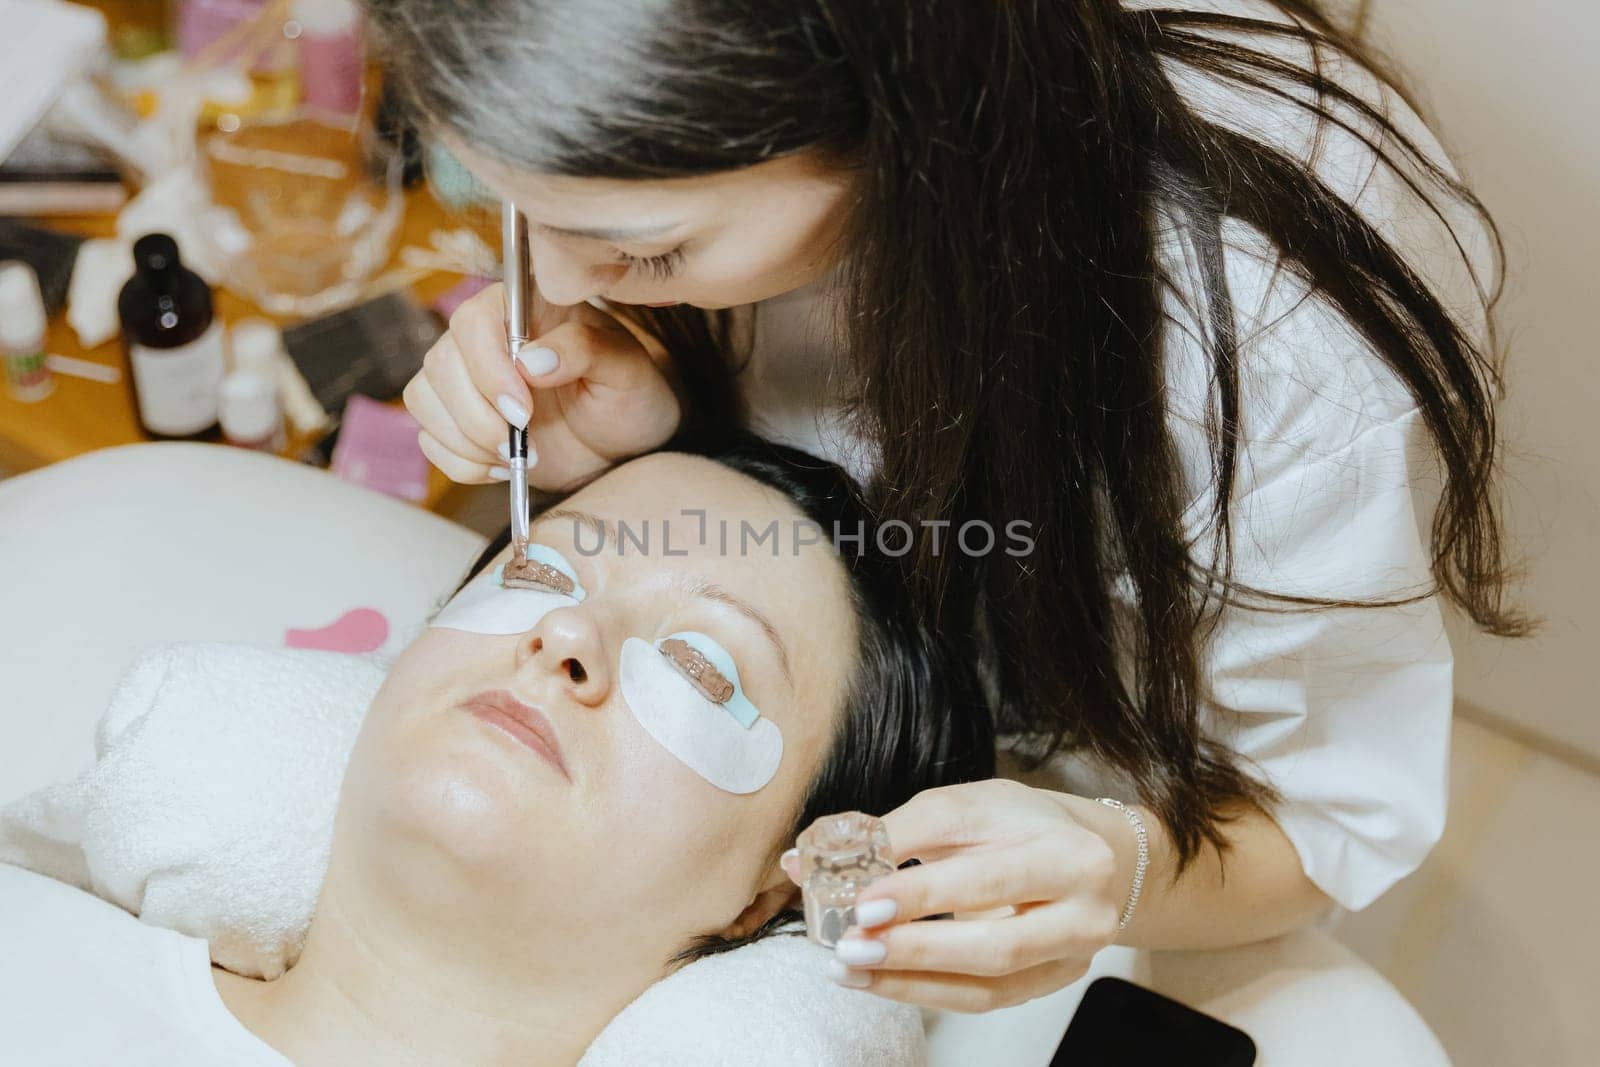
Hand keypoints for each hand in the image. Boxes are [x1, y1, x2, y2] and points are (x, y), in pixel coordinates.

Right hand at [402, 283, 681, 489]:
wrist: (626, 442)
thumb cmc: (630, 394)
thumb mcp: (626, 368)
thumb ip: (585, 349)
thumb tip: (532, 361)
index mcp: (524, 308)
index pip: (473, 320)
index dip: (487, 368)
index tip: (521, 410)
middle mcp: (485, 338)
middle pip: (440, 364)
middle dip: (476, 415)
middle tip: (523, 444)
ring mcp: (466, 379)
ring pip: (424, 400)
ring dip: (466, 441)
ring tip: (519, 457)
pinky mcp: (458, 420)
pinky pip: (430, 440)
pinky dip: (462, 463)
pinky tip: (504, 467)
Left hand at [782, 780, 1132, 1012]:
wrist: (1094, 857)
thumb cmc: (1022, 824)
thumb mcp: (966, 808)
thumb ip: (894, 832)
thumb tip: (808, 858)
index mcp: (1069, 852)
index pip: (991, 877)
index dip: (925, 893)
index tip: (863, 900)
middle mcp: (1083, 912)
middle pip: (996, 943)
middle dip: (915, 948)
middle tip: (851, 943)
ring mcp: (1072, 957)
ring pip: (988, 984)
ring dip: (910, 980)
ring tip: (850, 966)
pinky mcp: (1050, 983)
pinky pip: (983, 999)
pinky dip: (924, 992)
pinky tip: (878, 979)